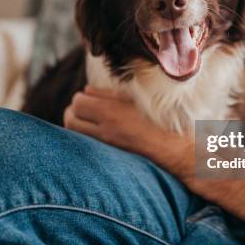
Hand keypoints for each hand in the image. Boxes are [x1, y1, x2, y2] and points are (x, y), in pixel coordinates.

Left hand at [64, 87, 194, 182]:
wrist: (174, 147)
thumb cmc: (158, 118)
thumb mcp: (135, 100)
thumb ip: (108, 94)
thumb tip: (86, 90)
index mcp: (112, 112)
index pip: (78, 102)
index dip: (80, 98)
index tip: (87, 96)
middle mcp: (105, 129)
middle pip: (70, 119)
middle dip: (73, 111)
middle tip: (82, 107)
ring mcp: (106, 144)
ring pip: (75, 133)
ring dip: (76, 123)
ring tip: (85, 118)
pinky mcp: (109, 154)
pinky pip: (86, 142)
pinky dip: (84, 134)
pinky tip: (95, 130)